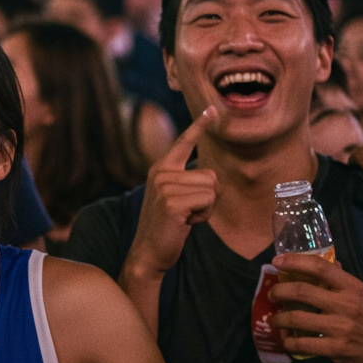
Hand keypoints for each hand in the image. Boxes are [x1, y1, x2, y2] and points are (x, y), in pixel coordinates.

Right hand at [124, 107, 218, 277]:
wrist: (148, 252)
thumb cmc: (167, 226)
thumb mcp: (175, 198)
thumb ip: (187, 183)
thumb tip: (212, 178)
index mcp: (161, 168)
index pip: (184, 142)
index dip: (200, 125)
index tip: (213, 110)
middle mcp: (161, 173)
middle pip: (210, 175)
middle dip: (207, 197)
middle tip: (186, 211)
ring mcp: (164, 187)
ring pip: (211, 189)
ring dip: (205, 208)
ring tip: (185, 217)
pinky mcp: (172, 203)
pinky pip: (207, 202)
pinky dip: (203, 216)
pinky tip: (185, 223)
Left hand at [268, 252, 362, 362]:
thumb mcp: (361, 294)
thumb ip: (340, 279)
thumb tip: (322, 260)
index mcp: (351, 287)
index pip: (319, 267)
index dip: (294, 261)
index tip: (277, 261)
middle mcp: (346, 304)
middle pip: (301, 291)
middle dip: (279, 292)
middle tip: (272, 295)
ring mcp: (341, 327)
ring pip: (297, 318)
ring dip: (279, 319)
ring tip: (274, 319)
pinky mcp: (336, 349)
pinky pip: (303, 344)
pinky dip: (289, 342)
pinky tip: (287, 340)